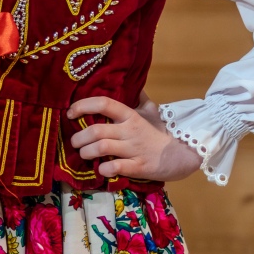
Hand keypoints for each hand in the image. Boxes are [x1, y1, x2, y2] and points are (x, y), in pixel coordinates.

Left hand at [67, 90, 201, 180]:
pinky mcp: (139, 167)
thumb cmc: (162, 132)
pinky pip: (116, 167)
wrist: (183, 154)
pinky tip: (101, 169)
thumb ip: (139, 99)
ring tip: (84, 155)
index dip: (83, 105)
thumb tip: (134, 85)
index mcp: (131, 115)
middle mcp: (130, 131)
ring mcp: (134, 149)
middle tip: (74, 142)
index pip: (104, 103)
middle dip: (79, 137)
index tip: (70, 112)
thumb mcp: (152, 112)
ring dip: (87, 152)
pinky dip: (104, 169)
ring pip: (101, 148)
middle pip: (97, 130)